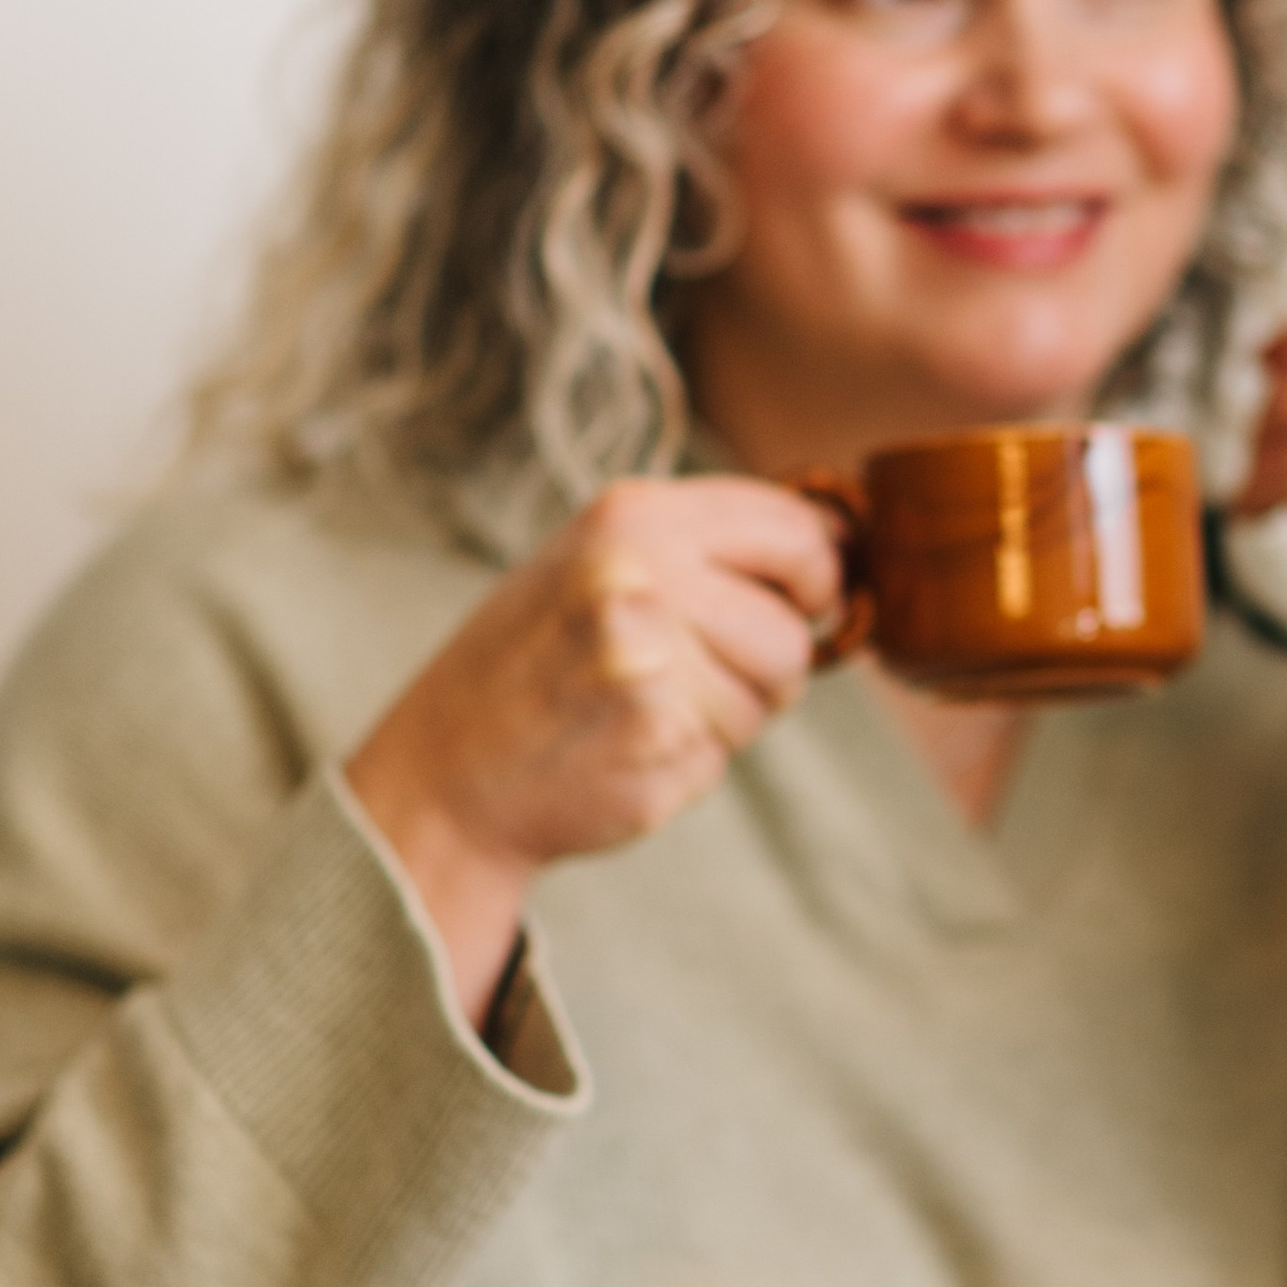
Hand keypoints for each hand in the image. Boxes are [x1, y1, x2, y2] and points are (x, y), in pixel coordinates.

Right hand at [343, 477, 843, 1023]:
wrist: (444, 770)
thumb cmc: (534, 661)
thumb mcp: (600, 561)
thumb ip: (706, 548)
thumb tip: (842, 540)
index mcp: (633, 516)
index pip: (796, 528)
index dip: (819, 574)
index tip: (809, 600)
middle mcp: (642, 575)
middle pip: (793, 626)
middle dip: (771, 661)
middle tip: (701, 673)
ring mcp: (650, 659)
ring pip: (772, 695)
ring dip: (732, 714)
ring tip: (644, 707)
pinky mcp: (655, 738)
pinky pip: (729, 751)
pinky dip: (693, 758)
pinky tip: (625, 745)